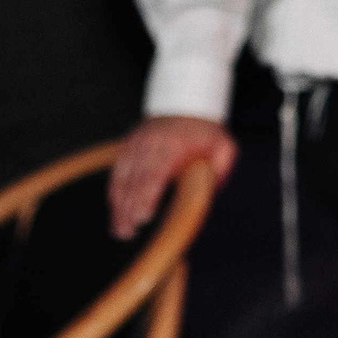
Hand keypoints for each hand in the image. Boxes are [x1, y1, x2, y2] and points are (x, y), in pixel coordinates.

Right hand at [110, 114, 235, 239]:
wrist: (186, 105)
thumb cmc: (206, 133)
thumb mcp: (223, 145)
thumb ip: (221, 166)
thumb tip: (213, 187)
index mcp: (173, 147)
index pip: (155, 175)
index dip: (147, 197)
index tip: (143, 217)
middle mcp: (150, 146)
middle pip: (135, 181)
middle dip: (129, 208)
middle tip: (127, 232)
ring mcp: (136, 145)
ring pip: (122, 178)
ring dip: (119, 205)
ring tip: (120, 229)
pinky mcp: (128, 146)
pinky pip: (117, 172)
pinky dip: (115, 192)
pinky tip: (116, 209)